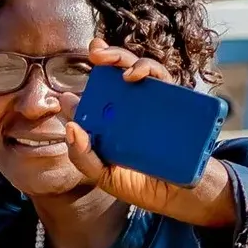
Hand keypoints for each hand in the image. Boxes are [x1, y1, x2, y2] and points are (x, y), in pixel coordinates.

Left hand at [64, 41, 237, 230]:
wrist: (177, 194)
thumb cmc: (137, 184)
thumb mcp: (102, 174)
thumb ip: (82, 156)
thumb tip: (70, 126)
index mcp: (110, 121)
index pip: (97, 94)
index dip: (89, 75)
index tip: (85, 60)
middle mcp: (131, 107)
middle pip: (118, 73)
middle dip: (108, 56)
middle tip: (96, 52)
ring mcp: (153, 104)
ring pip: (142, 69)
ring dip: (127, 59)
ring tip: (117, 68)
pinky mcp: (174, 105)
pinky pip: (164, 80)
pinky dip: (150, 71)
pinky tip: (135, 76)